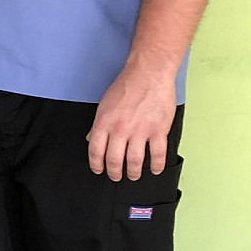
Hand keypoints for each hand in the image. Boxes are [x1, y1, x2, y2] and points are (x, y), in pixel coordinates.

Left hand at [86, 63, 176, 180]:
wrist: (148, 74)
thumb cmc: (126, 86)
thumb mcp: (104, 104)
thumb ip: (98, 124)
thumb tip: (92, 139)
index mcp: (104, 123)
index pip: (96, 151)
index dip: (96, 164)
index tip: (99, 170)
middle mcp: (121, 129)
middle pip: (115, 160)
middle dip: (114, 172)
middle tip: (116, 176)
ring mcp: (140, 131)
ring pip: (135, 161)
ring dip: (134, 172)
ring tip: (134, 175)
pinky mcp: (159, 130)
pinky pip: (158, 154)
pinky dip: (157, 165)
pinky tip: (155, 169)